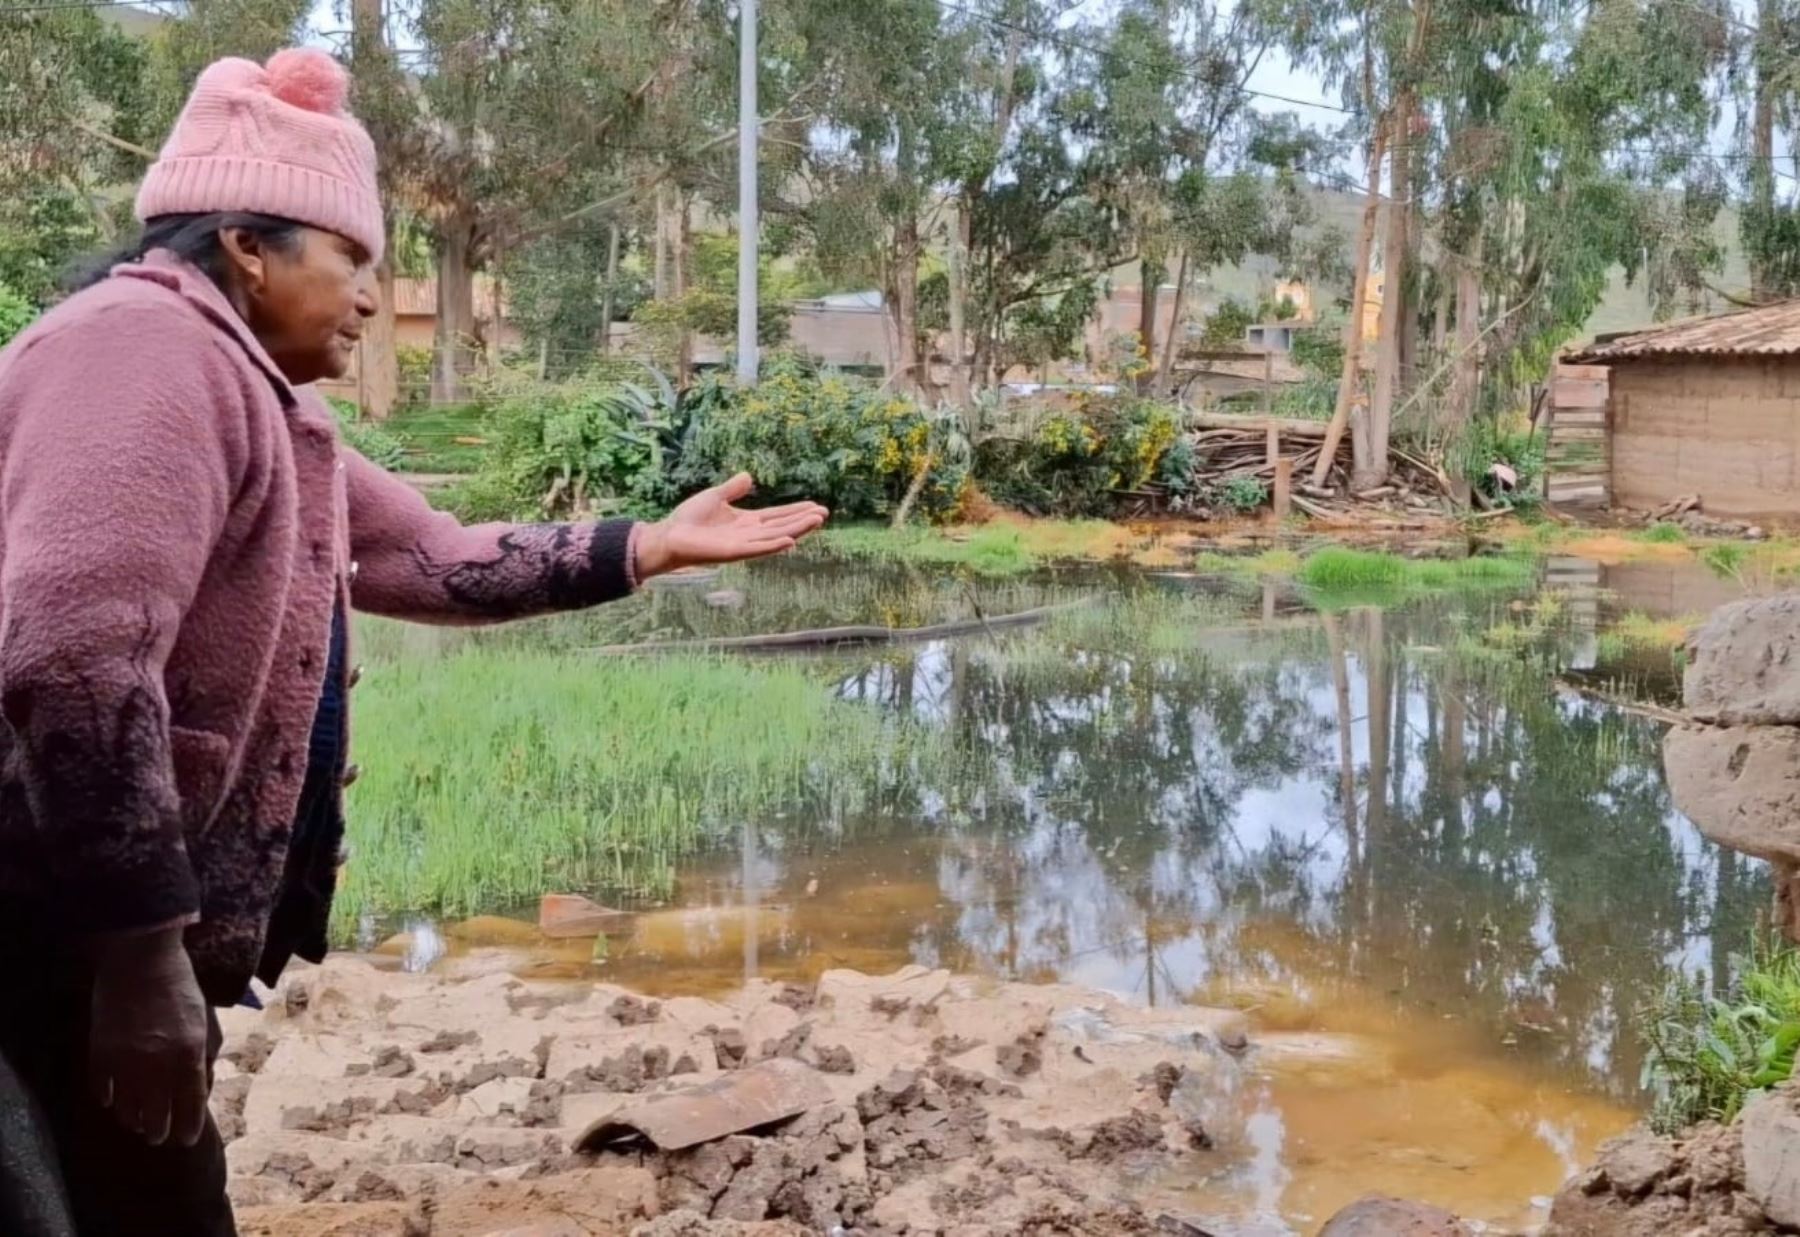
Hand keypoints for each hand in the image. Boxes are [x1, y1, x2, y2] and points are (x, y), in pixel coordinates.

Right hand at [88, 928, 209, 1146]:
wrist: (140, 960)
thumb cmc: (181, 987)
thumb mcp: (206, 1021)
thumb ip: (205, 1056)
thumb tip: (202, 1088)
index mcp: (189, 1056)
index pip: (190, 1107)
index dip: (187, 1129)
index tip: (185, 1140)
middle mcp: (157, 1066)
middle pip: (156, 1117)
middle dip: (159, 1131)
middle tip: (159, 1135)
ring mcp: (125, 1063)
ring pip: (126, 1110)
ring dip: (133, 1120)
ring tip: (138, 1123)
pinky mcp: (99, 1054)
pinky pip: (100, 1090)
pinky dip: (107, 1100)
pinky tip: (112, 1102)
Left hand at [635, 473, 827, 579]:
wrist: (669, 535)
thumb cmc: (688, 520)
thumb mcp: (714, 497)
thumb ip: (732, 489)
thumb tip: (749, 476)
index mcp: (746, 522)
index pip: (777, 516)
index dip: (796, 510)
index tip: (816, 506)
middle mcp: (749, 534)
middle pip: (782, 526)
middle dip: (803, 520)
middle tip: (824, 513)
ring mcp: (743, 544)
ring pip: (776, 537)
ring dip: (797, 530)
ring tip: (816, 521)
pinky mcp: (733, 552)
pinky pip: (757, 549)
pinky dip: (773, 545)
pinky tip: (789, 541)